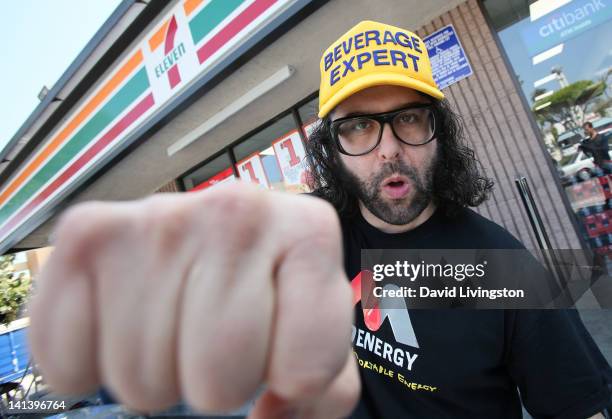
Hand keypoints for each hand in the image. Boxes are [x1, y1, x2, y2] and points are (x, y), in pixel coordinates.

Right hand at [29, 182, 358, 417]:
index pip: (303, 372)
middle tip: (215, 339)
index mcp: (309, 233)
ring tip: (173, 325)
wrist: (218, 229)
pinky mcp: (88, 233)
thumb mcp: (316, 334)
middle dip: (216, 382)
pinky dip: (85, 366)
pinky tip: (119, 324)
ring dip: (157, 372)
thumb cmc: (270, 288)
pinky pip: (66, 358)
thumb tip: (269, 413)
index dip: (289, 383)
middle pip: (216, 380)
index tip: (279, 349)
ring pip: (141, 379)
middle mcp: (238, 209)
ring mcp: (158, 216)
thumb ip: (321, 388)